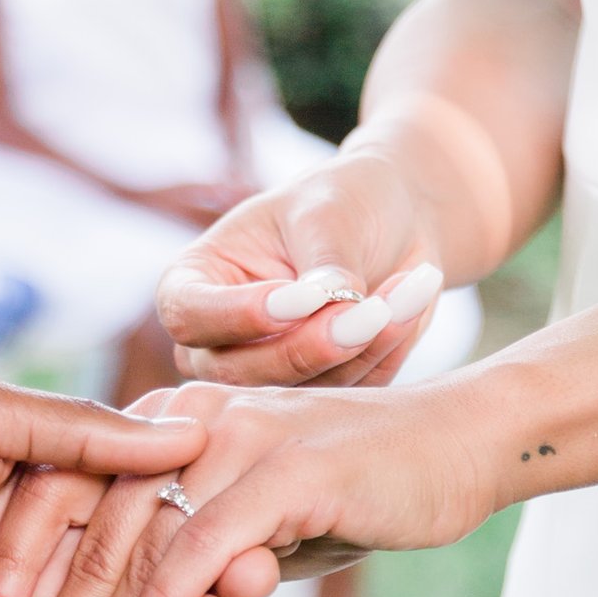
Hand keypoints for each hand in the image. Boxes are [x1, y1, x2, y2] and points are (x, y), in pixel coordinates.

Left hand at [0, 375, 495, 596]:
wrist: (463, 441)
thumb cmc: (363, 485)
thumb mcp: (261, 525)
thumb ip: (200, 563)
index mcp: (157, 427)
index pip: (56, 501)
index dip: (14, 580)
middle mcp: (177, 423)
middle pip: (81, 535)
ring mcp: (225, 439)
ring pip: (130, 551)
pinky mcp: (277, 469)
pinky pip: (196, 549)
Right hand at [155, 148, 449, 387]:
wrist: (397, 221)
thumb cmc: (344, 201)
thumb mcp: (328, 213)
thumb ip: (321, 265)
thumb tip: (326, 305)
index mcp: (194, 283)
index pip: (187, 316)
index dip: (240, 316)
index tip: (301, 297)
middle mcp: (218, 341)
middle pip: (238, 373)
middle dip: (308, 347)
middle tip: (369, 310)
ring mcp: (266, 376)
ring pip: (297, 393)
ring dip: (361, 345)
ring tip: (407, 287)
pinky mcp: (319, 394)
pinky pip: (346, 396)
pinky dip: (385, 351)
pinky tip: (409, 302)